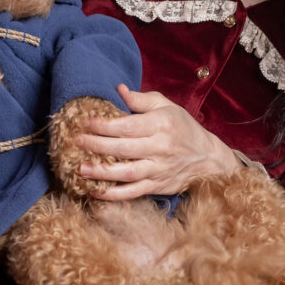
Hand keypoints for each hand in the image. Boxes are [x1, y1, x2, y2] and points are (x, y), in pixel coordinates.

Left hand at [73, 85, 237, 199]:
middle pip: (124, 148)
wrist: (208, 158)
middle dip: (97, 146)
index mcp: (162, 124)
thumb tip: (119, 89)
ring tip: (81, 169)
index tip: (85, 123)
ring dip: (102, 173)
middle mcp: (161, 147)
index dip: (104, 125)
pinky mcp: (158, 186)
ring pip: (128, 173)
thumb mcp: (167, 107)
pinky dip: (114, 194)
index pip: (128, 125)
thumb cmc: (184, 128)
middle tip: (77, 143)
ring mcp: (159, 169)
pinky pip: (133, 192)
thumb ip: (142, 99)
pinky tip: (96, 191)